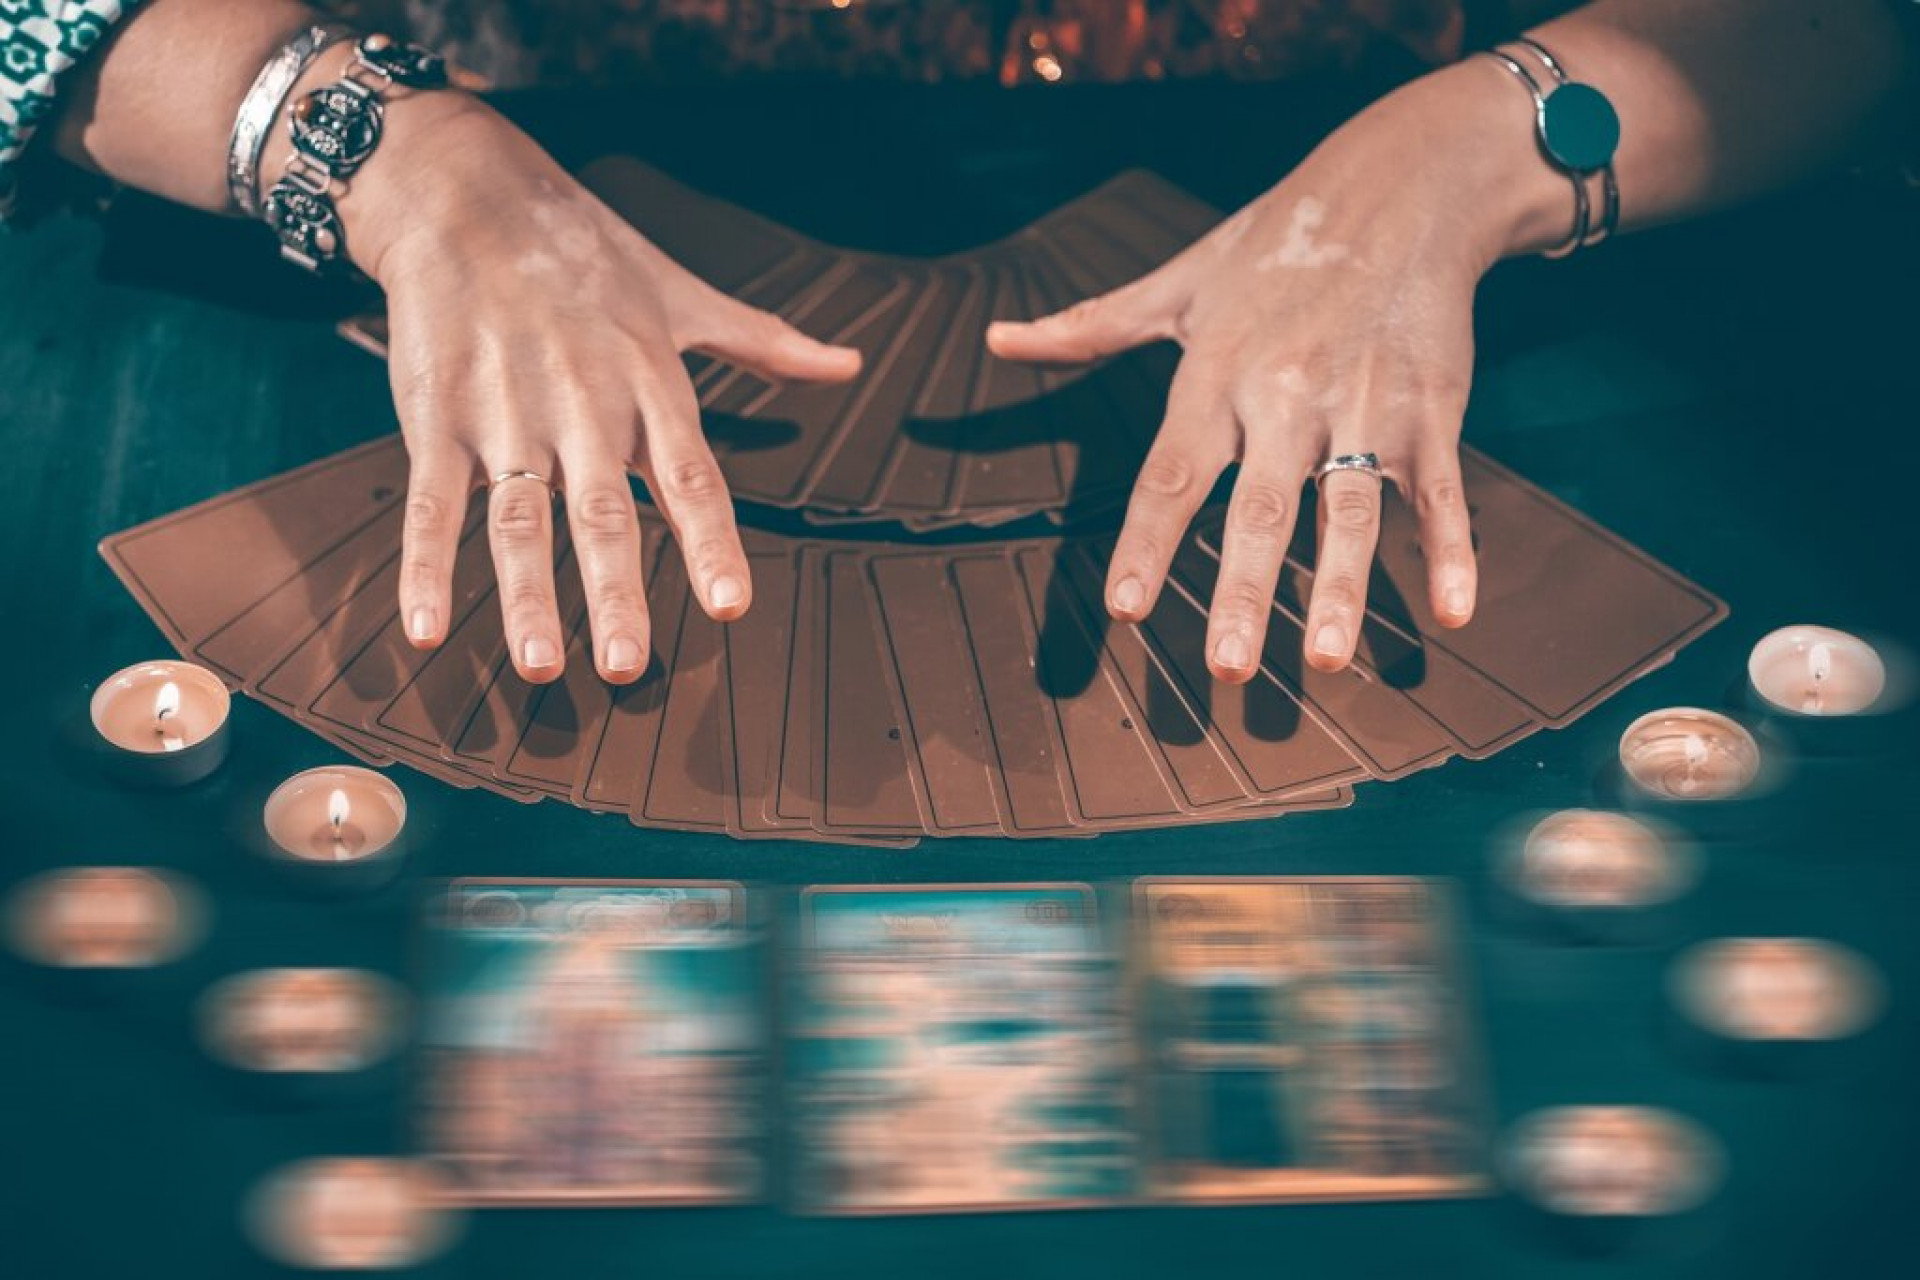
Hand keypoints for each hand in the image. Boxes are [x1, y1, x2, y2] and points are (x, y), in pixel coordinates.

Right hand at [351, 101, 859, 683]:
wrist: (465, 192)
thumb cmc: (583, 251)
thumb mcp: (681, 293)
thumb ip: (764, 343)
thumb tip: (847, 363)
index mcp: (649, 382)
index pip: (691, 476)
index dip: (710, 543)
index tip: (729, 606)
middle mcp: (582, 404)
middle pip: (602, 511)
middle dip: (615, 591)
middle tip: (625, 665)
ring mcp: (505, 412)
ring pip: (518, 517)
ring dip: (526, 594)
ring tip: (540, 665)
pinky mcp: (437, 414)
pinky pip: (432, 500)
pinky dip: (425, 564)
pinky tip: (428, 626)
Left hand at [988, 73, 1525, 681]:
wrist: (1404, 184)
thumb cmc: (1277, 242)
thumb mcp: (1180, 281)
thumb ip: (1090, 327)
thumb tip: (999, 339)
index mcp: (1217, 373)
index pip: (1171, 474)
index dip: (1147, 544)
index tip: (1127, 610)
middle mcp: (1288, 395)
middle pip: (1262, 507)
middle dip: (1247, 591)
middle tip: (1230, 670)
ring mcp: (1366, 404)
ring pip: (1352, 507)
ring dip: (1343, 587)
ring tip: (1329, 659)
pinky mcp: (1432, 408)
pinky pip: (1441, 490)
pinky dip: (1452, 549)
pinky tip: (1452, 612)